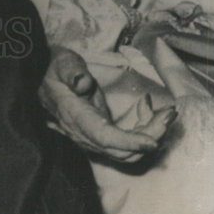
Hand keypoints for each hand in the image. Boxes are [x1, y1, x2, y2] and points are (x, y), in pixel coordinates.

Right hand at [39, 46, 176, 161]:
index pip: (103, 137)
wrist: (43, 75)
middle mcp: (84, 134)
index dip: (128, 143)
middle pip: (121, 150)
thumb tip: (83, 83)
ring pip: (127, 151)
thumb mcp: (62, 62)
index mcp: (74, 116)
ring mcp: (93, 137)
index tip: (152, 142)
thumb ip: (71, 72)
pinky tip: (151, 112)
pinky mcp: (101, 135)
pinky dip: (143, 133)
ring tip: (167, 114)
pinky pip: (126, 144)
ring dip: (150, 136)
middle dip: (149, 137)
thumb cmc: (54, 66)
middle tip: (169, 115)